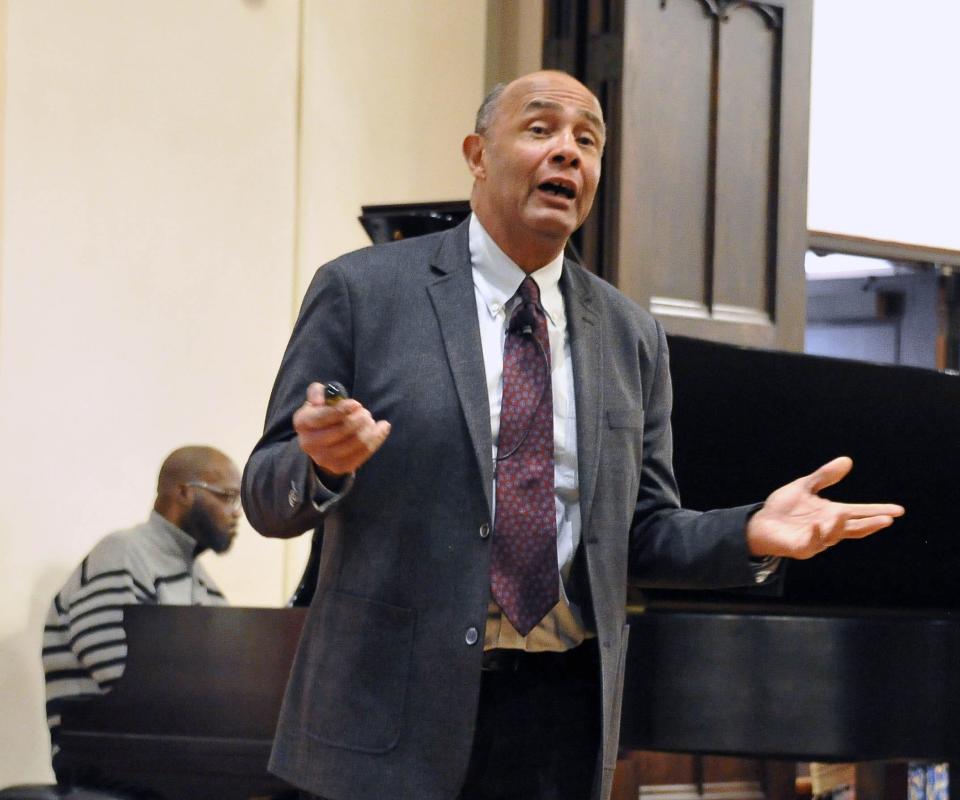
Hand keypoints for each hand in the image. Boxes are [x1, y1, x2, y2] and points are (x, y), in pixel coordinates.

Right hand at [293, 383, 390, 475]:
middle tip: (364, 412)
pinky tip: (381, 428)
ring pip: (357, 442)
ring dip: (369, 427)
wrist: (322, 443)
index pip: (323, 417)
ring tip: (369, 419)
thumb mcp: (318, 399)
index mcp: (302, 423)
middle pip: (342, 430)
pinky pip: (365, 452)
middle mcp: (309, 443)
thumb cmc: (323, 414)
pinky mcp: (340, 467)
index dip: (342, 410)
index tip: (356, 404)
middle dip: (359, 418)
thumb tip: (321, 399)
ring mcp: (323, 458)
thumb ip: (318, 392)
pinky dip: (377, 438)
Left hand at [746, 456, 904, 559]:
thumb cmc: (784, 507)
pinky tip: (816, 524)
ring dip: (840, 526)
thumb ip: (825, 476)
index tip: (898, 510)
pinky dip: (815, 534)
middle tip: (888, 519)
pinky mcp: (801, 547)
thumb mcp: (805, 486)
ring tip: (845, 514)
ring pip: (833, 535)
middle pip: (854, 527)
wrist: (760, 522)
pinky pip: (811, 542)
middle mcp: (828, 527)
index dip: (878, 511)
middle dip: (870, 524)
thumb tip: (847, 460)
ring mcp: (816, 539)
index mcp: (832, 513)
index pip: (860, 512)